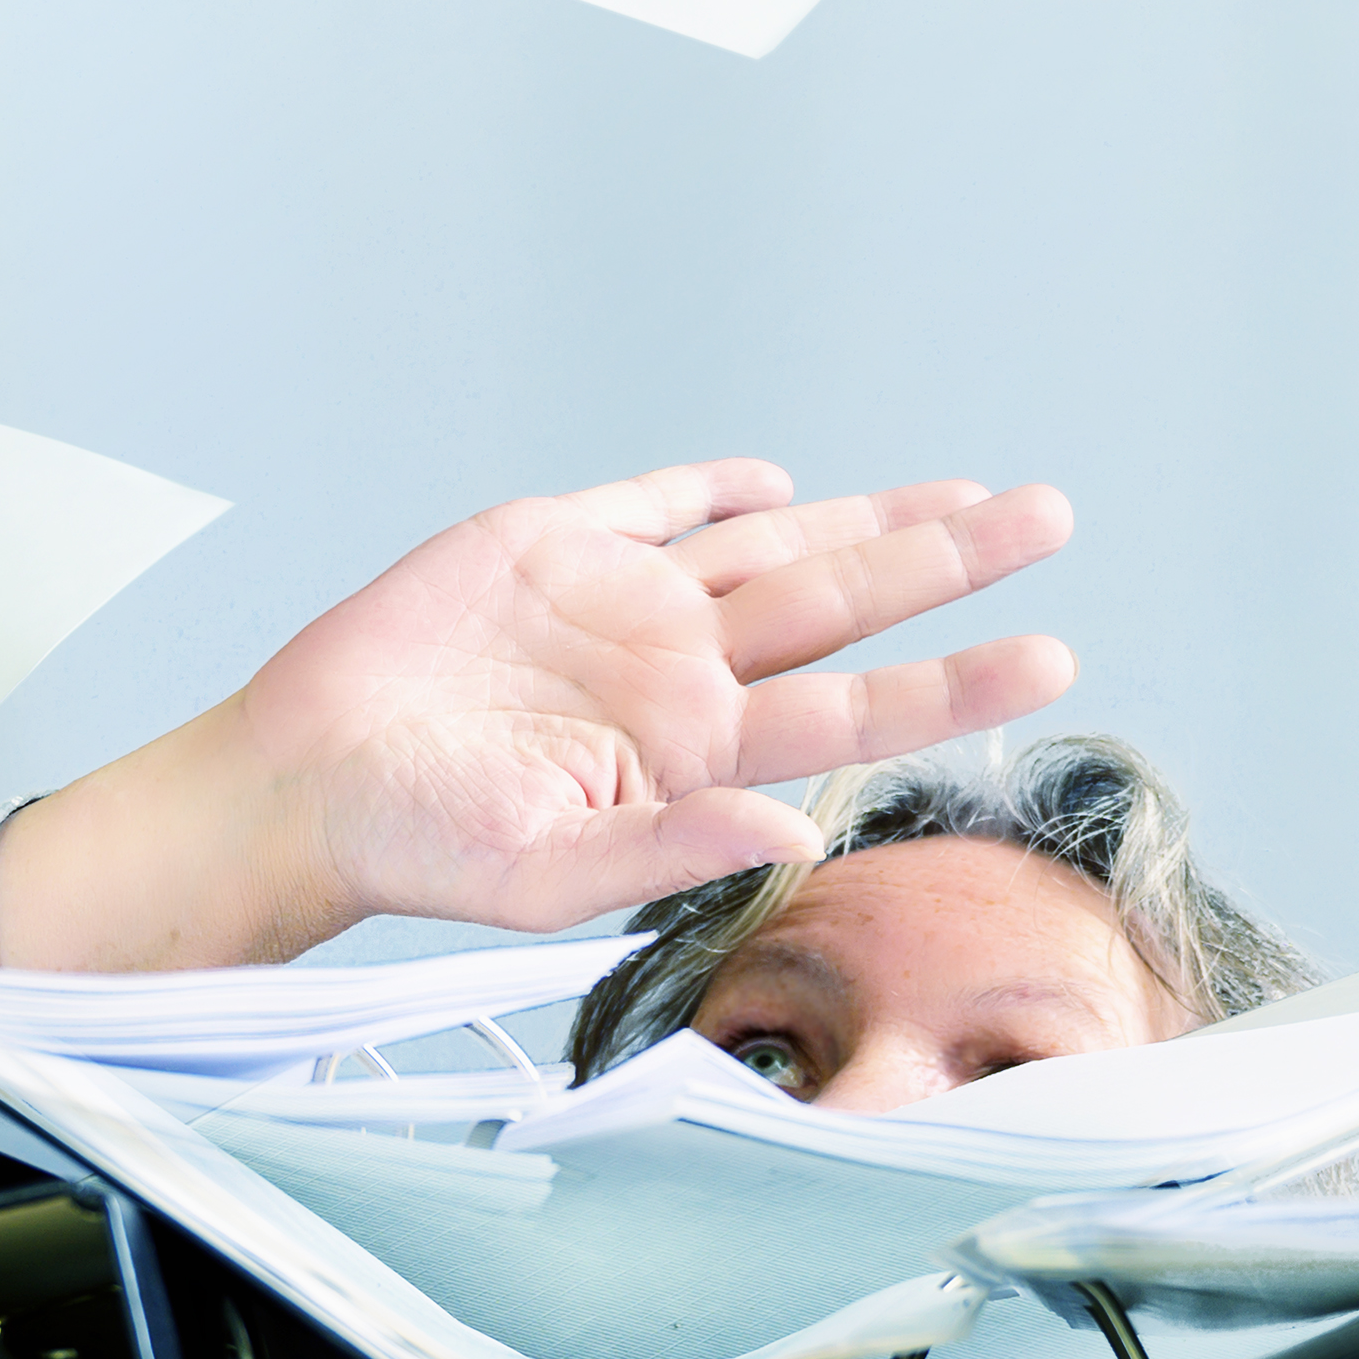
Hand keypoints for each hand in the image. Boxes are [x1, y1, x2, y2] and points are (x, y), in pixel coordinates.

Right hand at [0, 462, 1075, 967]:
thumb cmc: (415, 845)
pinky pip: (653, 506)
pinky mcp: (545, 544)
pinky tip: (778, 483)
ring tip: (972, 500)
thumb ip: (671, 853)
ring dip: (871, 519)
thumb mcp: (549, 875)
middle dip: (949, 560)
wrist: (304, 780)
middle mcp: (677, 672)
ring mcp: (619, 604)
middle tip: (1052, 516)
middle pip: (844, 603)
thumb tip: (792, 835)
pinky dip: (714, 488)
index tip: (1055, 657)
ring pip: (776, 548)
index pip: (856, 709)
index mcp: (693, 750)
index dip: (956, 682)